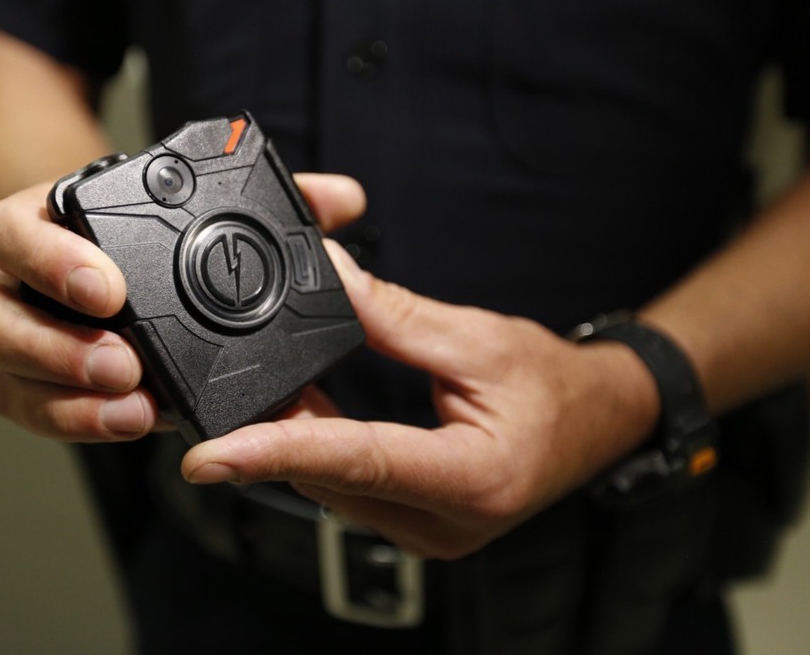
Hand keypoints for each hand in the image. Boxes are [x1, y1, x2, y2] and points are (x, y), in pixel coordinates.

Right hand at [0, 173, 365, 440]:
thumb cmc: (166, 236)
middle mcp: (23, 281)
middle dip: (50, 344)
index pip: (16, 228)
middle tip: (124, 363)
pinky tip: (131, 422)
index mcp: (55, 224)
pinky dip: (74, 422)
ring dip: (60, 397)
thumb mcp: (219, 211)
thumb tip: (343, 198)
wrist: (131, 272)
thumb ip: (277, 201)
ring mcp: (25, 338)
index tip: (112, 289)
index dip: (52, 258)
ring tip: (133, 409)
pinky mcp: (40, 386)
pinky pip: (29, 411)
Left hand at [181, 244, 660, 558]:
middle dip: (270, 433)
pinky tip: (299, 413)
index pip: (356, 463)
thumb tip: (329, 278)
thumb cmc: (557, 387)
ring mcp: (427, 532)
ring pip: (331, 487)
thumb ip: (396, 316)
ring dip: (292, 440)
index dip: (276, 455)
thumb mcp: (481, 339)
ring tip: (262, 389)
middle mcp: (443, 523)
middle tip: (222, 387)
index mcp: (471, 479)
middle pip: (329, 477)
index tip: (209, 457)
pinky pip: (348, 489)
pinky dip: (318, 450)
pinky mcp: (416, 522)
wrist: (600, 423)